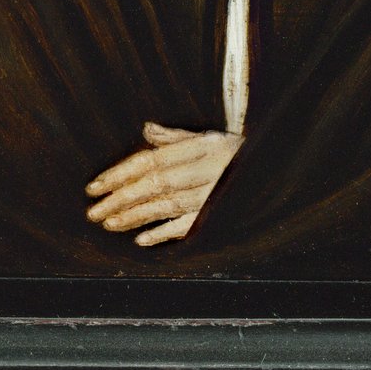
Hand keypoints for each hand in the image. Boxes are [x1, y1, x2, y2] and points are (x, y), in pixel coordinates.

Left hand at [85, 122, 243, 246]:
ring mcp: (213, 194)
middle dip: (120, 198)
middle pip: (154, 183)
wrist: (277, 169)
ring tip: (109, 223)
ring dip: (135, 216)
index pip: (151, 159)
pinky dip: (164, 233)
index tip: (94, 185)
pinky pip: (189, 226)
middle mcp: (205, 169)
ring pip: (166, 206)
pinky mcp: (220, 215)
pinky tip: (141, 240)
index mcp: (200, 146)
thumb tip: (145, 129)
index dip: (120, 172)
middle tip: (93, 212)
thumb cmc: (239, 154)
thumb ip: (176, 136)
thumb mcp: (211, 137)